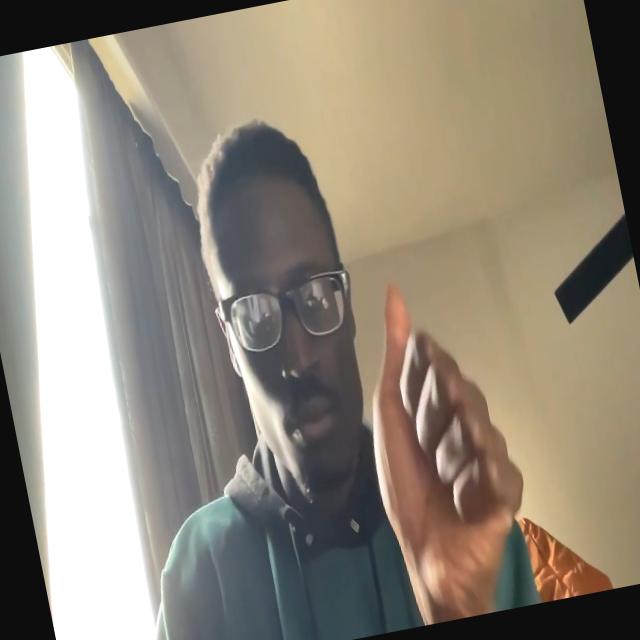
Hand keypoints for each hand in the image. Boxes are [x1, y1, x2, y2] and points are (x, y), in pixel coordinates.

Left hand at [373, 286, 522, 623]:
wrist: (422, 546)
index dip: (423, 376)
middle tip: (423, 445)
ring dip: (446, 453)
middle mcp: (469, 419)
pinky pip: (497, 471)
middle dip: (431, 418)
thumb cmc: (403, 481)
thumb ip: (395, 356)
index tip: (414, 387)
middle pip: (458, 393)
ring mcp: (490, 453)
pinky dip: (472, 483)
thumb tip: (394, 293)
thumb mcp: (390, 411)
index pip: (437, 367)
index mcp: (440, 403)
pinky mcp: (506, 488)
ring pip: (476, 427)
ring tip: (439, 475)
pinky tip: (462, 496)